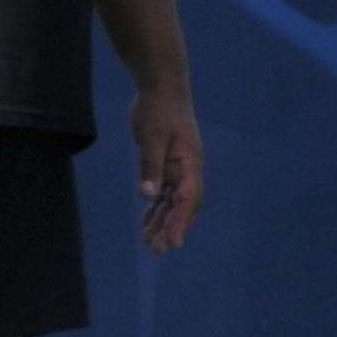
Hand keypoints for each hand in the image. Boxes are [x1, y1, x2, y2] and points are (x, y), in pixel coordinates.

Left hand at [130, 84, 202, 253]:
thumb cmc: (159, 109)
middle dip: (172, 227)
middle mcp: (187, 168)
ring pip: (172, 201)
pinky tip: (147, 221)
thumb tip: (147, 195)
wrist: (161, 86)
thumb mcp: (152, 138)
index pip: (187, 198)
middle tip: (157, 250)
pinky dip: (156, 207)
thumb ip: (151, 166)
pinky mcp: (167, 163)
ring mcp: (178, 166)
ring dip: (162, 221)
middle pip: (183, 205)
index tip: (172, 244)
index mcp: (189, 162)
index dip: (180, 222)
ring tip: (149, 243)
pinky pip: (163, 191)